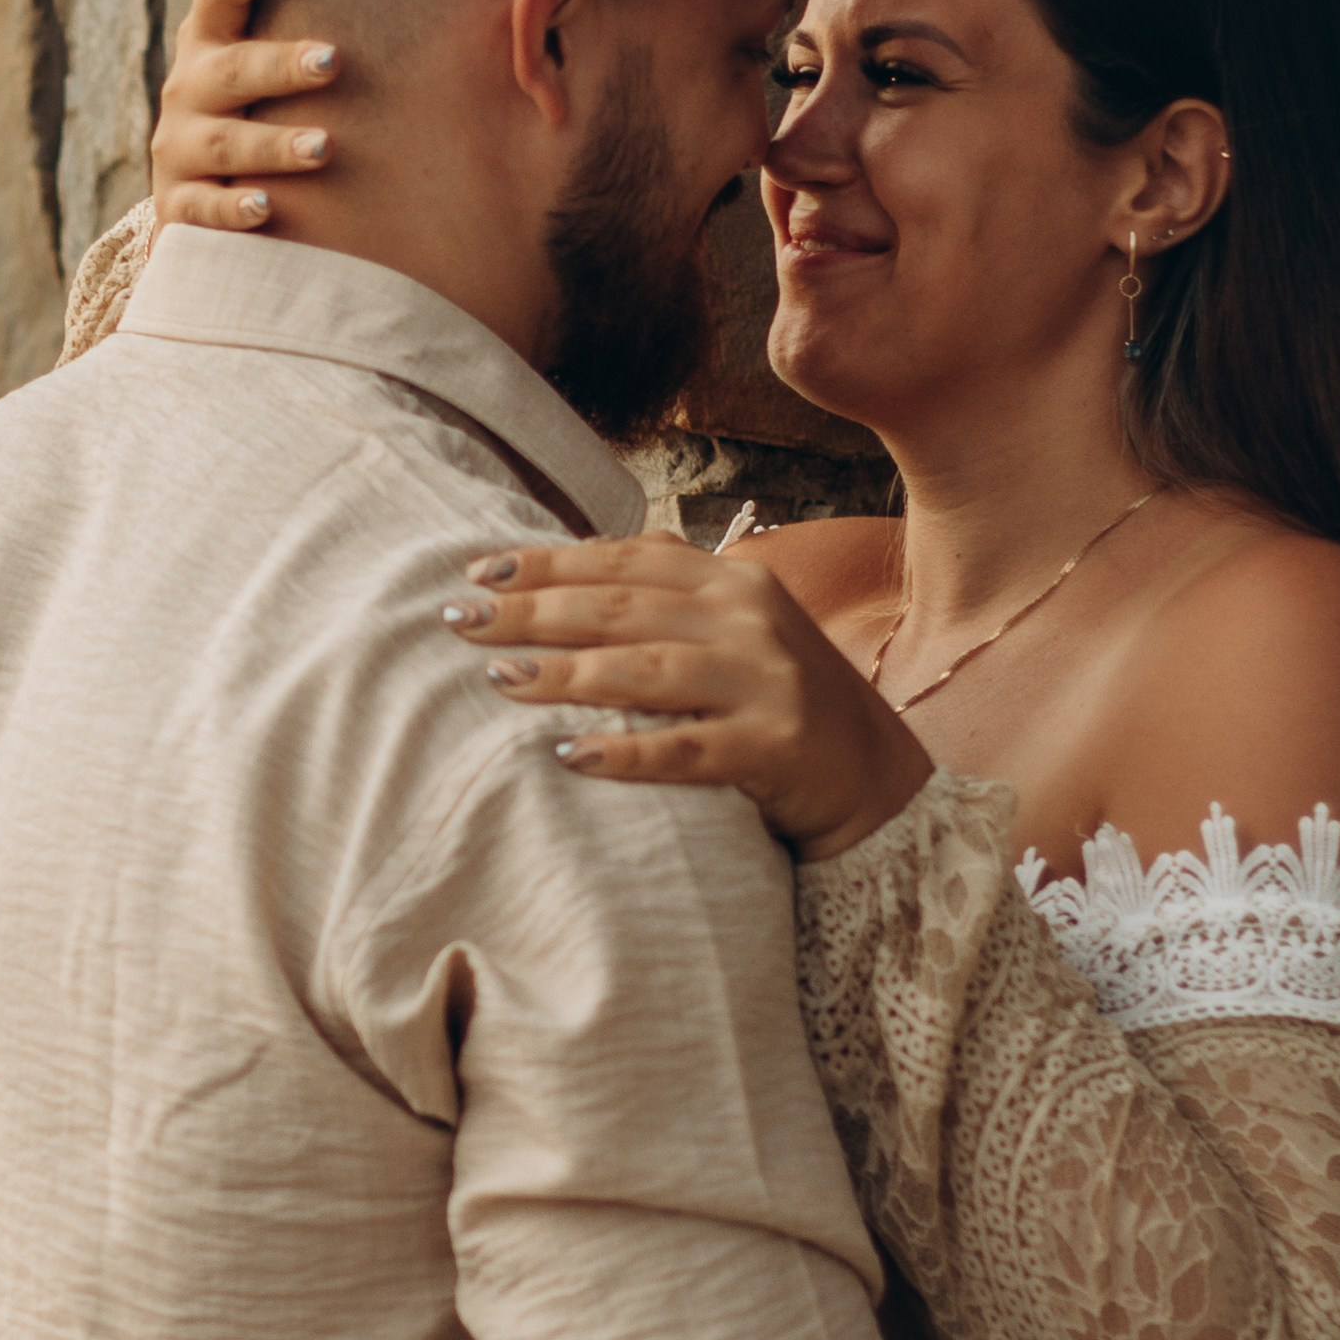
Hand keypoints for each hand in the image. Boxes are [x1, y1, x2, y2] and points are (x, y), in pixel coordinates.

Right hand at [151, 0, 341, 230]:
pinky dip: (232, 210)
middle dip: (279, 64)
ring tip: (325, 146)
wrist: (197, 193)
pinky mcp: (181, 207)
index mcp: (209, 39)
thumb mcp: (243, 29)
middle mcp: (188, 89)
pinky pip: (203, 212)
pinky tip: (267, 209)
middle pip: (231, 72)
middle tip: (334, 59)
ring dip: (273, 144)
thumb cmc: (245, 96)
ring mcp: (180, 150)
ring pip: (224, 144)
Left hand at [445, 534, 933, 860]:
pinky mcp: (777, 748)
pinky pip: (687, 750)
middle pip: (623, 609)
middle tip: (462, 624)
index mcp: (734, 582)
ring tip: (501, 682)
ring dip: (566, 674)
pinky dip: (626, 752)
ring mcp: (767, 683)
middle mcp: (752, 619)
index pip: (626, 561)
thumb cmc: (781, 704)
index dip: (547, 562)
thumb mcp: (737, 633)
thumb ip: (670, 601)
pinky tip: (569, 756)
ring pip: (648, 670)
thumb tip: (566, 575)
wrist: (877, 778)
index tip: (475, 574)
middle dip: (534, 612)